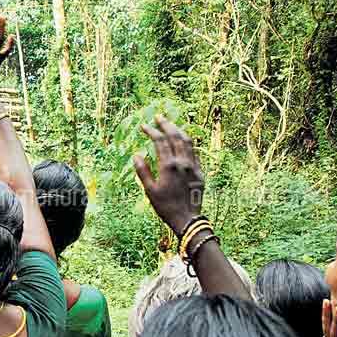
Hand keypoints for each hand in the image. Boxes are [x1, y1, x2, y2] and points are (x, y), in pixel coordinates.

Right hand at [134, 116, 203, 232]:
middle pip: (175, 136)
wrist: (187, 219)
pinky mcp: (200, 172)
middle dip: (166, 125)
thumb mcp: (149, 190)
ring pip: (188, 142)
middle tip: (158, 117)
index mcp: (168, 166)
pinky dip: (187, 143)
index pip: (160, 142)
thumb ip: (143, 171)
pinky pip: (194, 152)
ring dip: (178, 130)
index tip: (144, 126)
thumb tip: (136, 155)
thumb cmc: (165, 206)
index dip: (151, 131)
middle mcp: (182, 163)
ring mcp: (193, 166)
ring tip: (171, 125)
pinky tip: (183, 141)